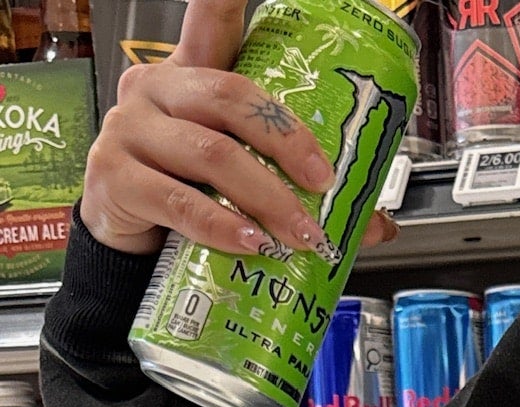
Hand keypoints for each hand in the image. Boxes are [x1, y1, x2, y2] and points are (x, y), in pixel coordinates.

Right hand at [80, 0, 398, 257]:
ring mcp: (130, 129)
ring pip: (211, 155)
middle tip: (322, 182)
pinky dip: (223, 225)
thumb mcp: (242, 178)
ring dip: (267, 198)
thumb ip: (297, 188)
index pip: (211, 21)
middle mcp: (157, 89)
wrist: (131, 241)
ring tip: (300, 233)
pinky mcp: (115, 177)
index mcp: (192, 74)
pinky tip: (252, 241)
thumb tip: (374, 223)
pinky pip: (180, 202)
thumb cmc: (188, 192)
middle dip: (287, 143)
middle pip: (230, 98)